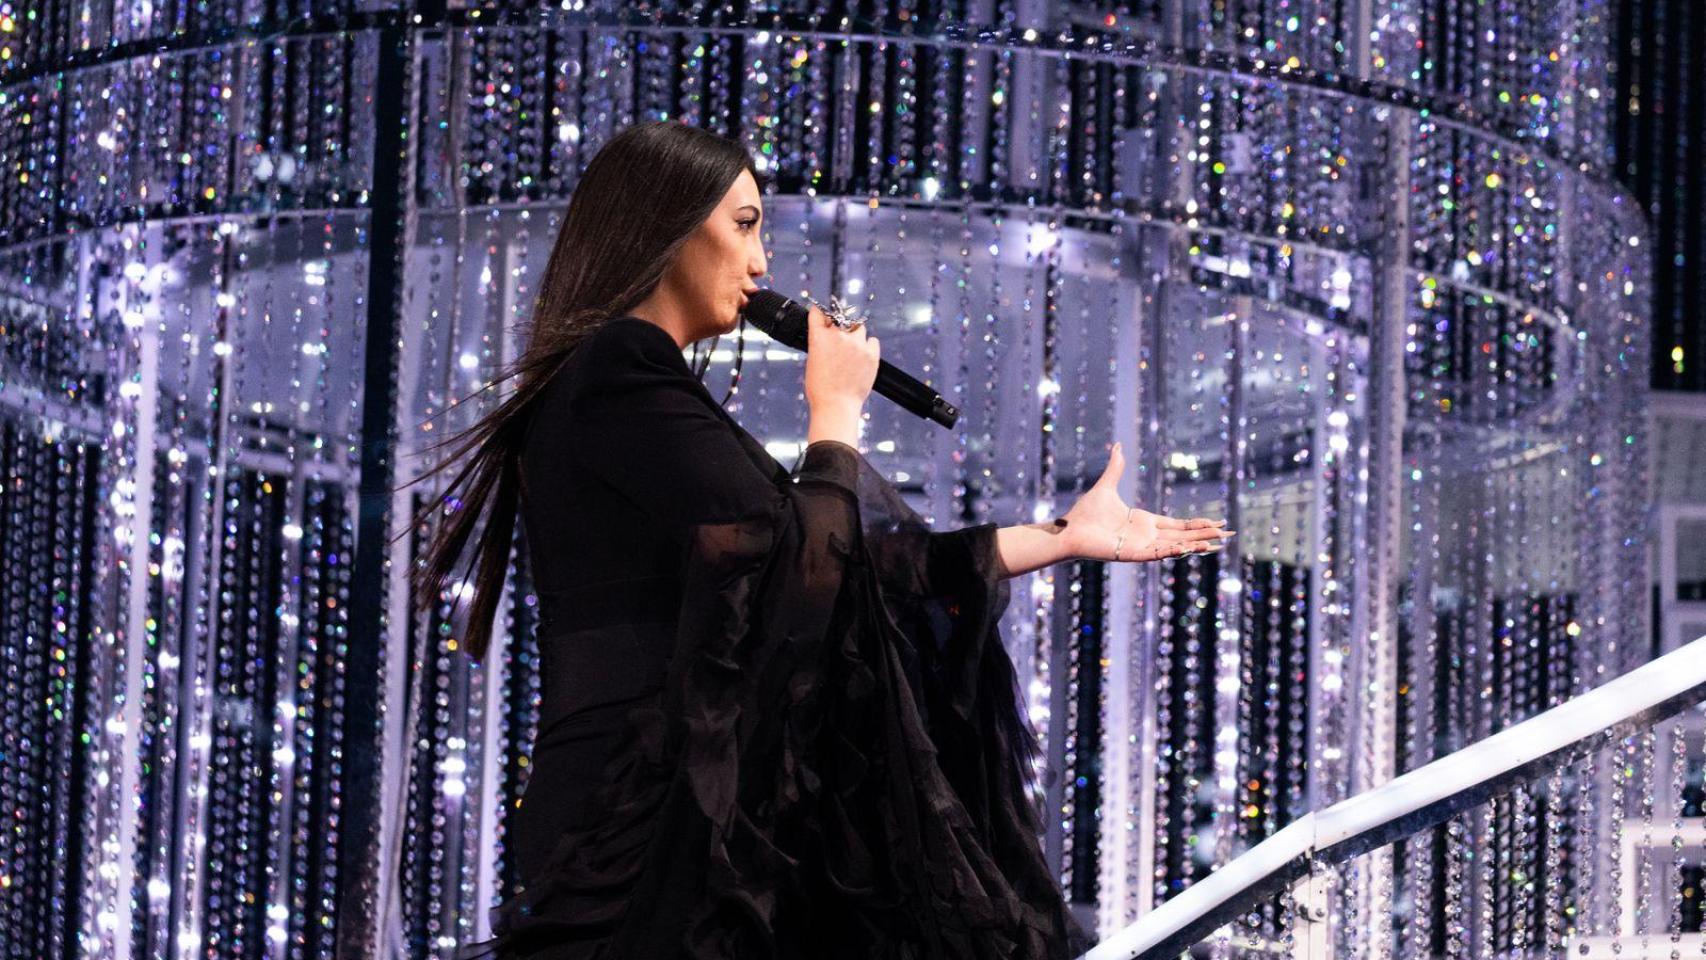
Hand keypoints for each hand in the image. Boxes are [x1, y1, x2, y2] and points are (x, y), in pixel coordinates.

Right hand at [803, 303, 878, 412]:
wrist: (836, 405)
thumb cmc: (821, 389)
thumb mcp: (812, 361)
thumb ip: (820, 343)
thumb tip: (826, 336)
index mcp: (819, 337)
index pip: (818, 313)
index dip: (820, 314)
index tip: (822, 316)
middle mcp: (838, 336)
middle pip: (840, 319)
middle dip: (838, 327)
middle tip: (839, 341)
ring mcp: (856, 344)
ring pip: (858, 328)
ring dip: (855, 335)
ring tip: (852, 351)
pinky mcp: (871, 353)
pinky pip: (873, 340)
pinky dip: (869, 345)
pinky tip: (863, 356)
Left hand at [1059, 442, 1234, 562]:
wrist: (1068, 529)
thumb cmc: (1085, 513)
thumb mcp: (1106, 486)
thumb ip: (1116, 467)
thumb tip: (1118, 445)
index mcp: (1144, 522)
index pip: (1179, 524)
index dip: (1198, 524)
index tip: (1218, 523)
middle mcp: (1147, 536)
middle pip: (1183, 536)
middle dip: (1206, 536)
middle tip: (1229, 535)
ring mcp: (1140, 547)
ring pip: (1175, 547)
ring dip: (1195, 545)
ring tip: (1216, 544)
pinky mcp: (1131, 554)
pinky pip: (1157, 554)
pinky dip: (1173, 551)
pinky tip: (1189, 548)